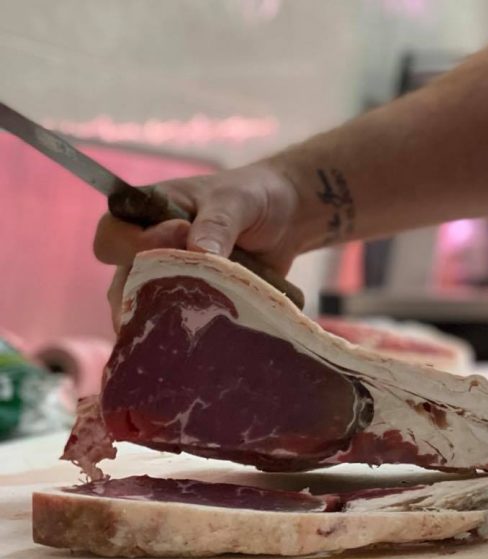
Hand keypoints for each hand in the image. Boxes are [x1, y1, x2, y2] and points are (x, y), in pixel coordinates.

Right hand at [93, 162, 303, 329]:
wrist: (289, 217)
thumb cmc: (254, 197)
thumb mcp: (238, 201)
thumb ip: (217, 222)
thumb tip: (197, 252)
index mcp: (147, 213)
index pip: (113, 235)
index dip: (136, 243)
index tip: (182, 234)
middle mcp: (150, 250)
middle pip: (122, 283)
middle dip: (144, 296)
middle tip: (184, 295)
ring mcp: (171, 279)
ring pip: (145, 310)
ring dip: (163, 322)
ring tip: (187, 330)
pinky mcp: (196, 301)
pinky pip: (179, 323)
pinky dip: (187, 334)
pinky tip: (200, 346)